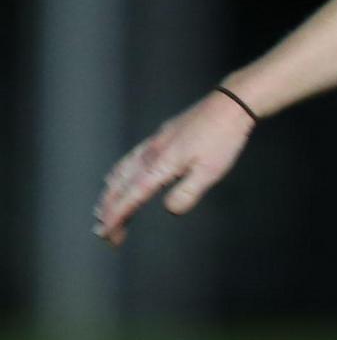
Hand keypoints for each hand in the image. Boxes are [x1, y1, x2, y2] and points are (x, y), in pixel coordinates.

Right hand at [93, 90, 256, 246]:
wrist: (230, 105)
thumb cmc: (223, 138)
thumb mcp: (211, 171)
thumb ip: (188, 193)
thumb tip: (169, 209)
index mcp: (161, 165)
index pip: (131, 196)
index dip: (116, 216)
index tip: (105, 234)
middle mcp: (151, 154)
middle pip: (120, 187)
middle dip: (109, 211)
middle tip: (105, 234)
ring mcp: (153, 144)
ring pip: (120, 172)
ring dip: (109, 194)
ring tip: (103, 211)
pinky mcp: (159, 138)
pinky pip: (128, 161)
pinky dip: (117, 176)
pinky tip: (119, 178)